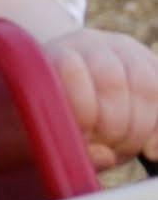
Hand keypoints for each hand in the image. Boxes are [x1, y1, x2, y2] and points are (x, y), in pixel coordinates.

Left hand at [44, 28, 157, 170]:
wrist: (74, 93)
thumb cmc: (57, 121)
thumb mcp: (51, 135)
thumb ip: (68, 148)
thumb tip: (106, 156)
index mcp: (55, 55)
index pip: (71, 70)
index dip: (82, 112)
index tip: (84, 139)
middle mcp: (90, 44)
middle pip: (111, 80)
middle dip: (114, 127)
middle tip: (108, 148)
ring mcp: (124, 50)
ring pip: (146, 84)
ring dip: (141, 127)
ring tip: (127, 146)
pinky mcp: (151, 63)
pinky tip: (150, 147)